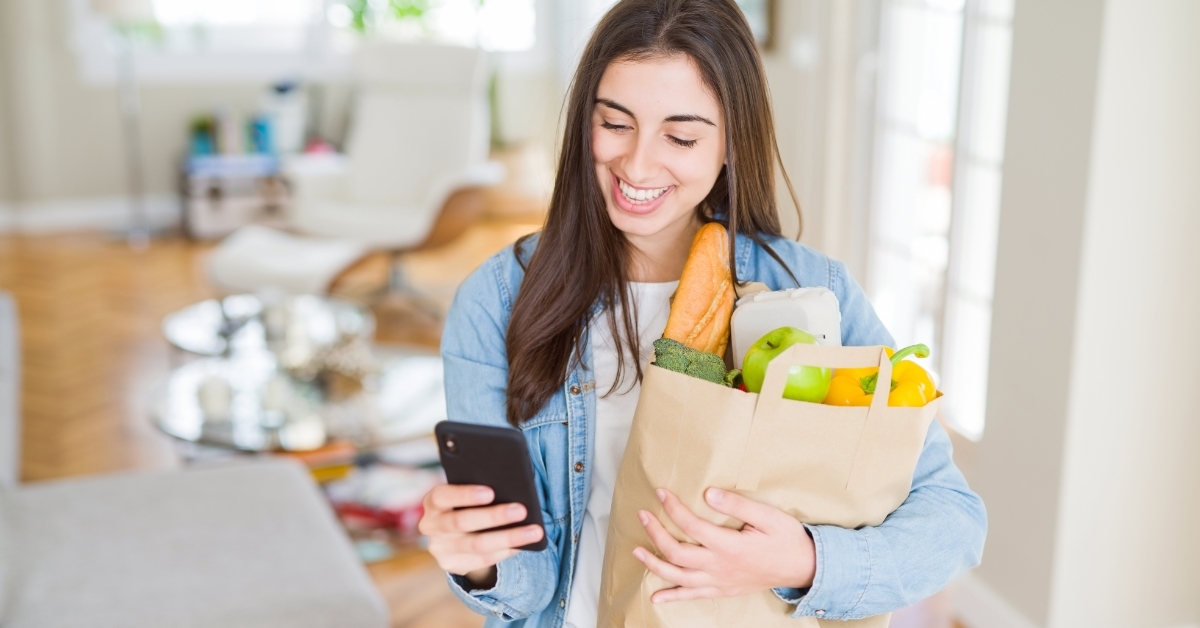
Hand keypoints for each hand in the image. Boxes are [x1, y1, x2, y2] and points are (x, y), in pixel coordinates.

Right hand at [418, 484, 543, 585]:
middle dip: (494, 516)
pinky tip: (524, 544)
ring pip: (477, 545)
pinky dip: (506, 550)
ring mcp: (440, 548)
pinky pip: (484, 560)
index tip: (490, 492)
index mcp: (433, 501)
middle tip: (521, 510)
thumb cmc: (467, 502)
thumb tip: (512, 487)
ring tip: (534, 531)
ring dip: (508, 538)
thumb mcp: (466, 490)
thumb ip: (480, 488)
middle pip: (462, 522)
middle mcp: (431, 525)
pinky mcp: (452, 565)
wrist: (453, 531)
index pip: (443, 496)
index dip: (465, 494)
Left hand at [633, 488, 815, 603]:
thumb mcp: (767, 515)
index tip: (661, 493)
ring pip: (679, 577)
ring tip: (637, 550)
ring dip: (655, 564)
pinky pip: (693, 596)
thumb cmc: (786, 539)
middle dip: (655, 534)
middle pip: (677, 553)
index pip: (691, 526)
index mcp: (730, 546)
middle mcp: (720, 567)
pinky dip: (672, 597)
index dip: (673, 508)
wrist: (803, 567)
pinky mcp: (723, 590)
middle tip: (642, 515)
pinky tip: (656, 598)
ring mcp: (720, 581)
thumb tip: (708, 493)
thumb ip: (737, 504)